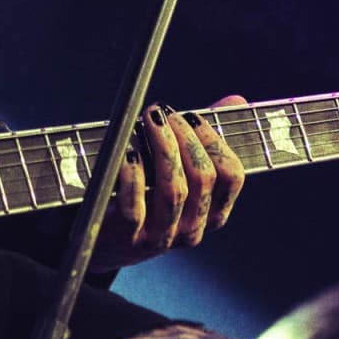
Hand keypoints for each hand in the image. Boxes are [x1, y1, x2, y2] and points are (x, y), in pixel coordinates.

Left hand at [90, 98, 248, 271]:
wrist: (102, 236)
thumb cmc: (146, 194)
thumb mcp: (179, 169)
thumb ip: (205, 137)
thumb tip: (236, 100)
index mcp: (212, 213)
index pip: (232, 176)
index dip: (214, 141)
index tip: (193, 116)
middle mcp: (193, 229)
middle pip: (203, 178)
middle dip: (185, 137)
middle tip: (165, 113)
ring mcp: (162, 237)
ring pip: (174, 190)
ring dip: (163, 148)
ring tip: (148, 121)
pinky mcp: (129, 238)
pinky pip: (135, 206)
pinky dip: (133, 176)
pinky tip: (128, 153)